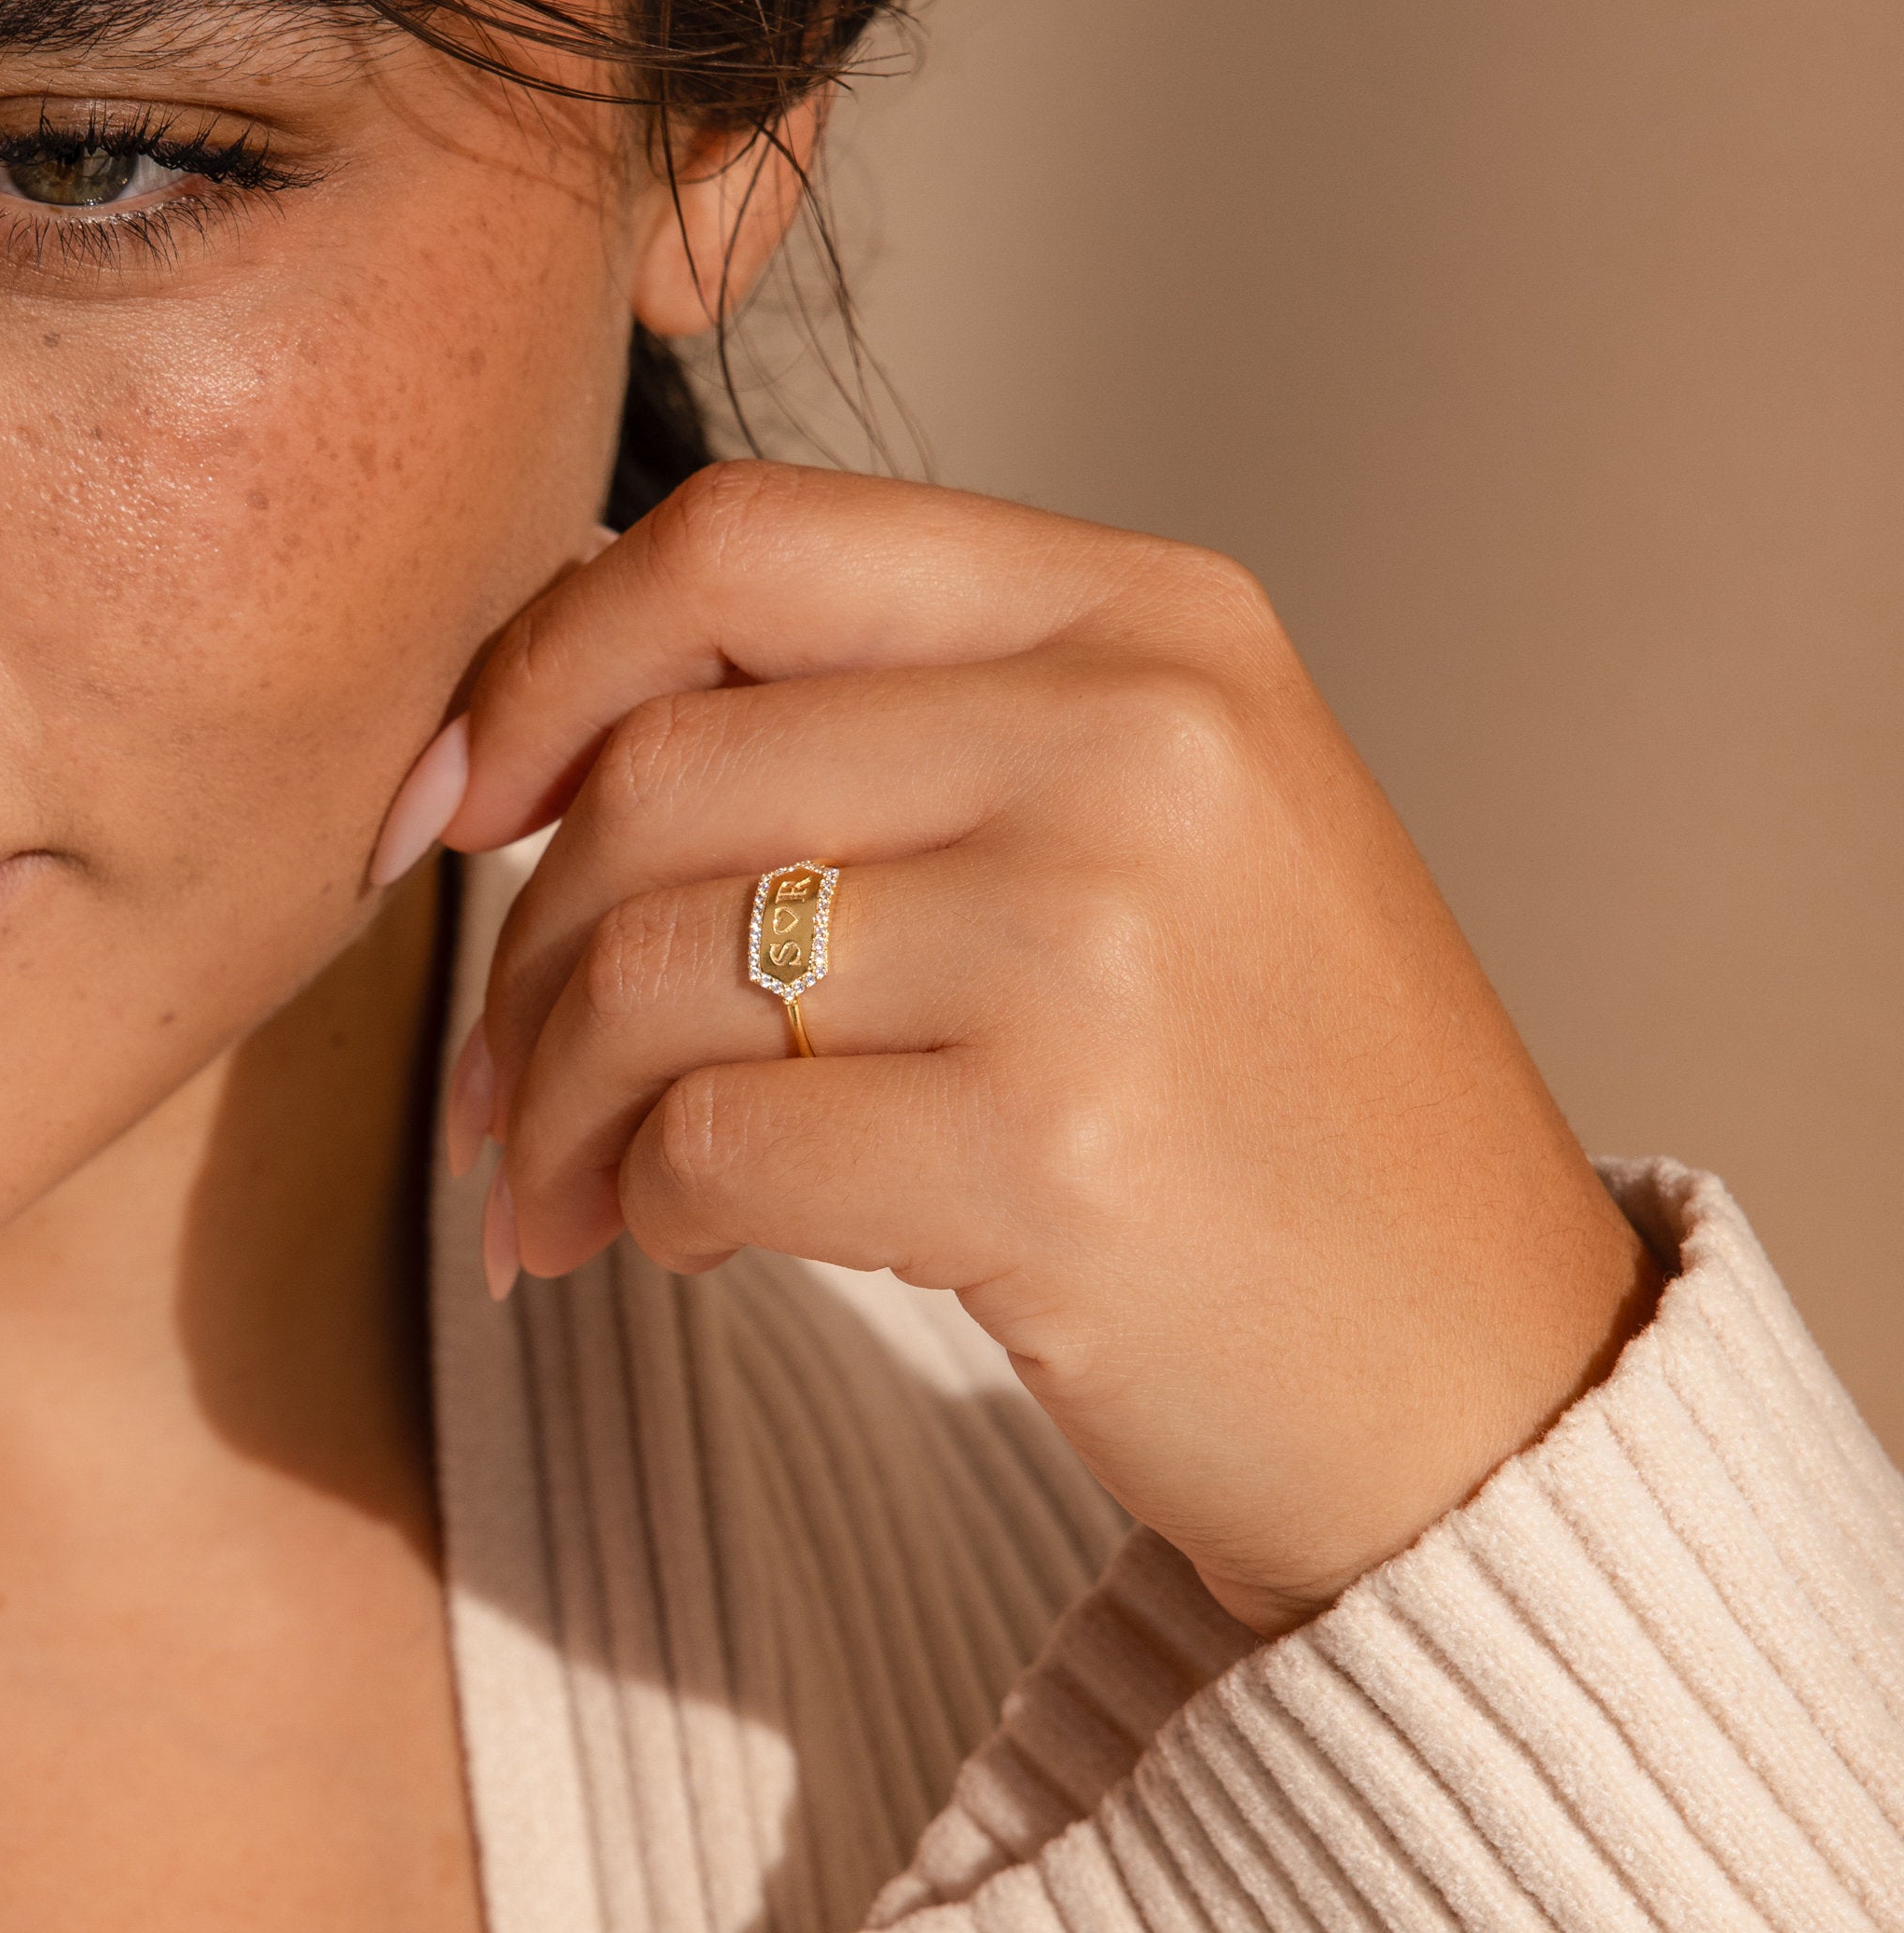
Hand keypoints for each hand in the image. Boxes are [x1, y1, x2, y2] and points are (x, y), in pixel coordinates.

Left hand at [427, 464, 1657, 1636]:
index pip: (739, 546)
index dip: (542, 669)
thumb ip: (897, 733)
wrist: (1479, 1386)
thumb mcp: (1143, 831)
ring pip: (649, 966)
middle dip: (517, 956)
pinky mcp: (1055, 1152)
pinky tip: (681, 1242)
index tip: (454, 811)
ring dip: (555, 1107)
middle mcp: (1137, 738)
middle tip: (498, 1093)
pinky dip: (647, 1204)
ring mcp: (1103, 939)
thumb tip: (541, 738)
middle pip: (659, 774)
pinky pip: (711, 1140)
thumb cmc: (1265, 1109)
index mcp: (1151, 619)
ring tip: (562, 1197)